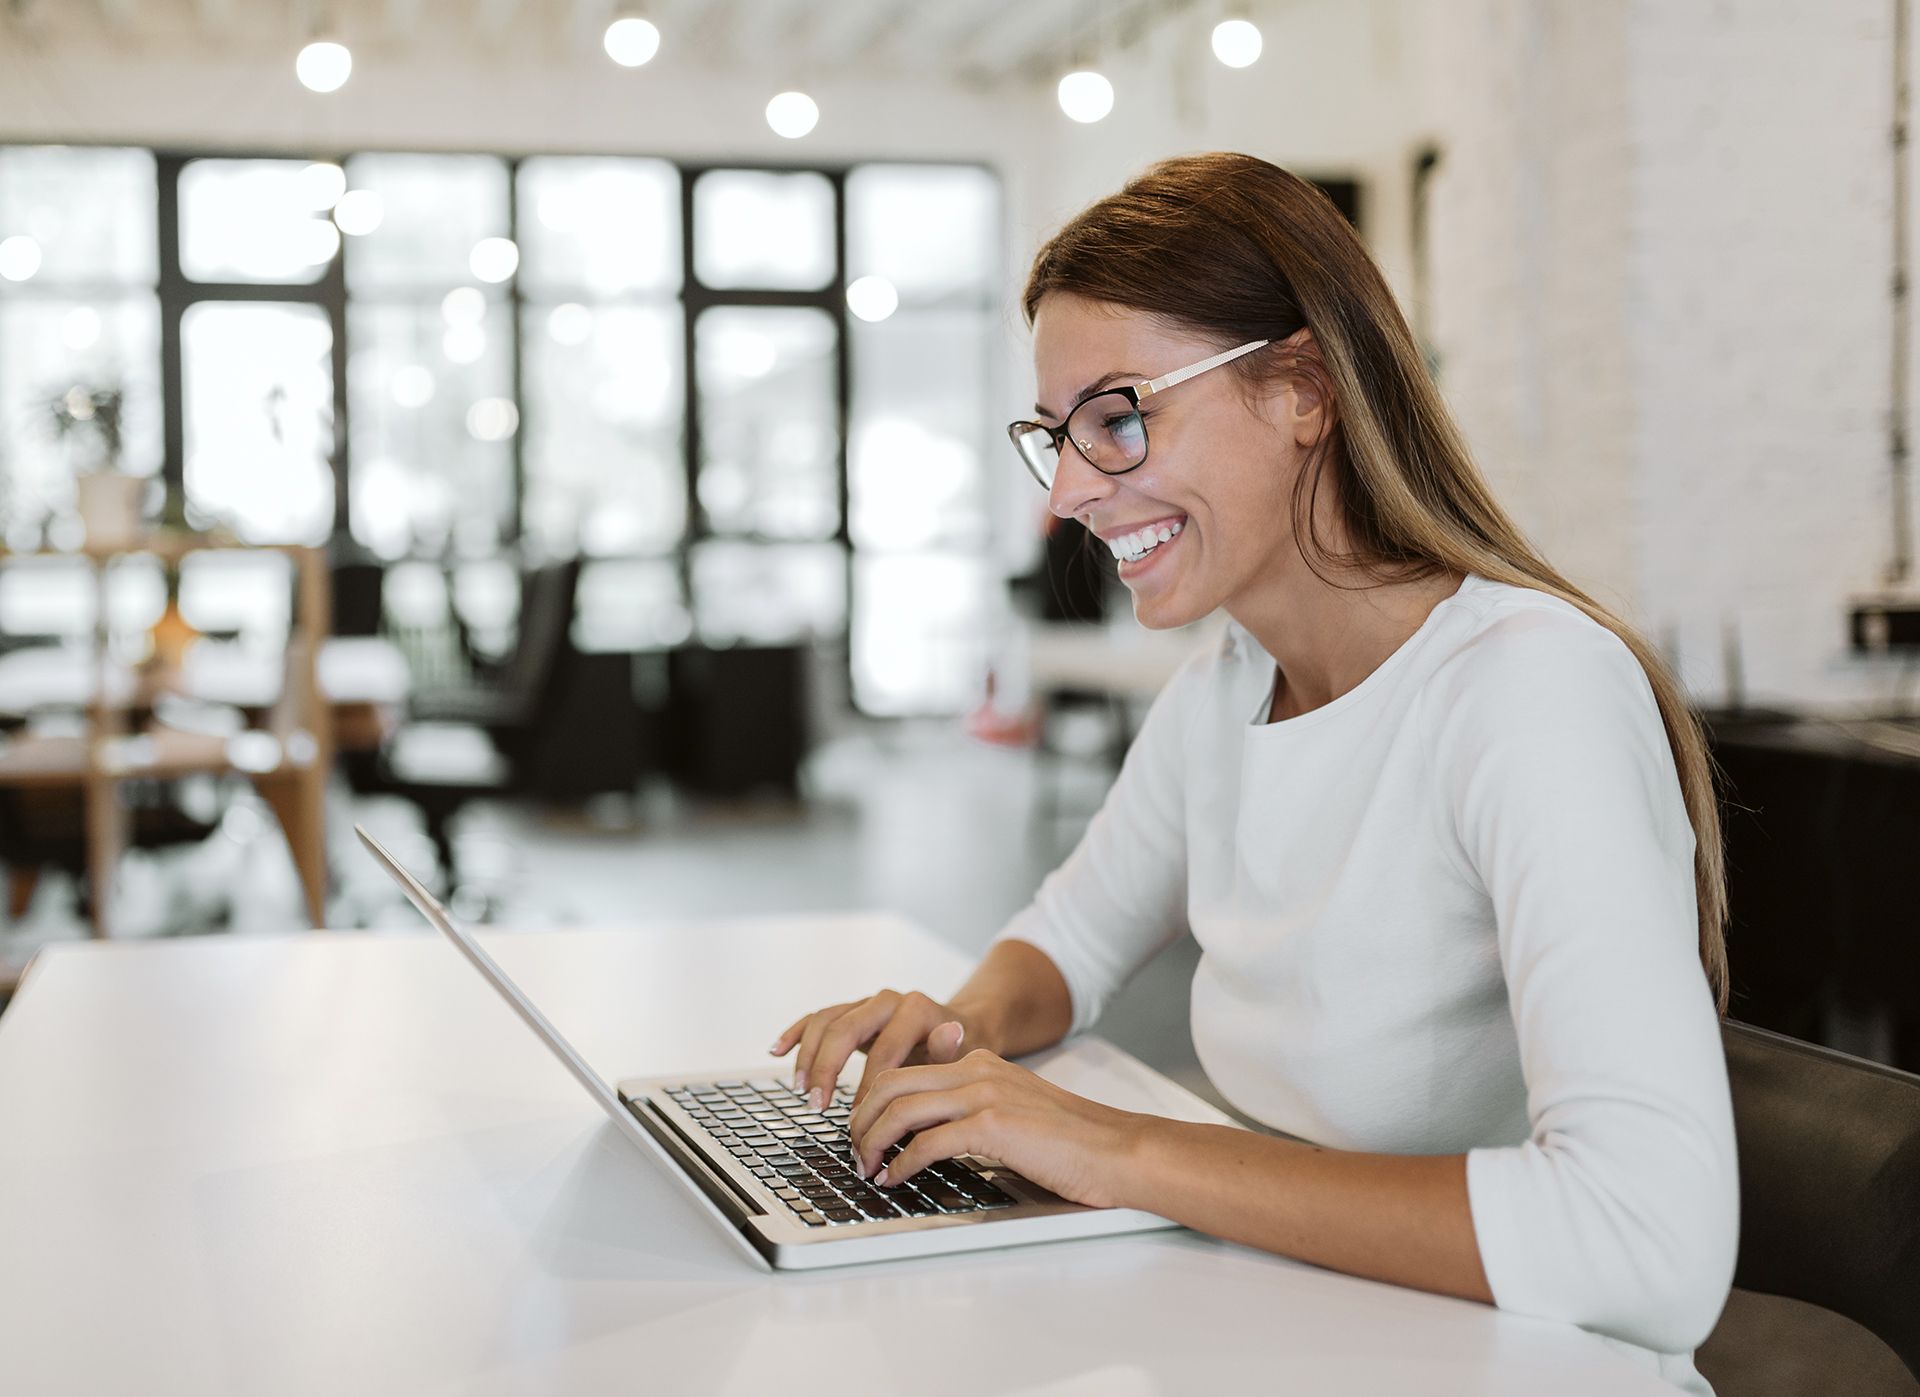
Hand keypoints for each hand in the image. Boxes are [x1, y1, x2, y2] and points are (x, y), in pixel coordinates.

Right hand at [768, 989, 973, 1110]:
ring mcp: (867, 1003)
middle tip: (817, 1104)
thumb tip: (950, 1032)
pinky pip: (817, 1017)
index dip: (867, 1089)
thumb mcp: (963, 1055)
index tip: (859, 1120)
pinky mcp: (852, 1009)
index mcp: (915, 1010)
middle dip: (827, 1069)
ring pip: (826, 1021)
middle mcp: (887, 1000)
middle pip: (844, 1029)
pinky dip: (796, 1033)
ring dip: (809, 1056)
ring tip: (802, 1090)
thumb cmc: (962, 1049)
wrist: (961, 1026)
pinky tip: (777, 1050)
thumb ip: (951, 1049)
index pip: (882, 1052)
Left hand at [846, 1049, 1145, 1208]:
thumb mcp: (1013, 1109)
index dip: (871, 1102)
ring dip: (872, 1142)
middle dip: (860, 1119)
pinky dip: (902, 1162)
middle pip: (891, 1083)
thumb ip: (973, 1110)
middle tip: (853, 1151)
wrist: (1116, 1150)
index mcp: (979, 1062)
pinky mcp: (993, 1125)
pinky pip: (927, 1141)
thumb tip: (927, 1136)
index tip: (862, 1131)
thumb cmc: (1070, 1142)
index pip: (904, 1071)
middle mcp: (977, 1070)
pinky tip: (895, 1178)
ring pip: (901, 1109)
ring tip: (866, 1168)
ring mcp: (985, 1095)